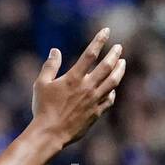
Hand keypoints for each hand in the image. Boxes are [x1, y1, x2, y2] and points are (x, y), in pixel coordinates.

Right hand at [31, 27, 126, 146]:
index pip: (90, 54)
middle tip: (119, 47)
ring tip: (123, 63)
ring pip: (113, 81)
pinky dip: (112, 92)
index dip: (99, 40)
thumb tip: (54, 51)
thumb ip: (50, 66)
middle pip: (107, 66)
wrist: (49, 133)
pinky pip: (109, 99)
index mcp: (74, 78)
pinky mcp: (96, 113)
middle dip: (115, 54)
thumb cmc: (42, 109)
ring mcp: (94, 100)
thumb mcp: (41, 85)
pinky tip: (112, 89)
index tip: (106, 31)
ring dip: (120, 70)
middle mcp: (87, 87)